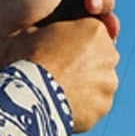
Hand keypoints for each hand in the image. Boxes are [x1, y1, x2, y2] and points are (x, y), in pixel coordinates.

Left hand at [0, 0, 118, 74]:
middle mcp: (62, 0)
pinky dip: (101, 40)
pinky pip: (90, 43)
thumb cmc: (11, 2)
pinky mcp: (64, 47)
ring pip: (97, 21)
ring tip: (94, 19)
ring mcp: (63, 24)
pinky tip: (104, 38)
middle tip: (90, 2)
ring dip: (104, 18)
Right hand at [16, 17, 119, 133]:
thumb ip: (48, 29)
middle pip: (99, 57)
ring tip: (57, 93)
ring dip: (84, 86)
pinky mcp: (103, 106)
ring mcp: (108, 82)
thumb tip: (42, 31)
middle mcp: (109, 54)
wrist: (29, 96)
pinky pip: (95, 104)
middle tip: (57, 72)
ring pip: (99, 82)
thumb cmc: (25, 60)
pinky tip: (62, 106)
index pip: (90, 32)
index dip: (71, 42)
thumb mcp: (30, 32)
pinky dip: (83, 106)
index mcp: (94, 30)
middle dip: (83, 64)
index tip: (55, 51)